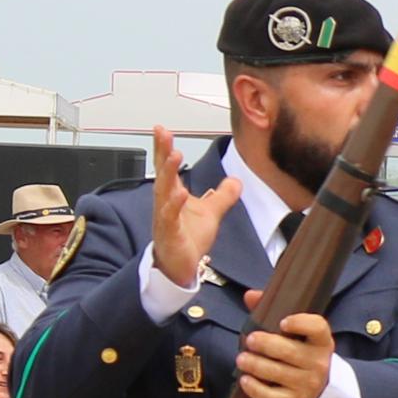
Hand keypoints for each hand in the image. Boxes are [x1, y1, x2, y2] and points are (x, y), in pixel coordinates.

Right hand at [150, 125, 241, 291]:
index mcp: (172, 195)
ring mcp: (165, 218)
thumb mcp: (211, 213)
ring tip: (174, 155)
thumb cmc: (188, 239)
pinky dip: (174, 205)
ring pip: (164, 192)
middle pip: (163, 174)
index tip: (161, 130)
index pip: (167, 168)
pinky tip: (180, 192)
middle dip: (163, 153)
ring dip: (168, 173)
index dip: (164, 149)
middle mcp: (165, 203)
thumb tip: (236, 180)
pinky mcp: (170, 234)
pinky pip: (169, 218)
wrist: (180, 267)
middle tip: (163, 134)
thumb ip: (223, 196)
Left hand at [235, 312, 334, 397]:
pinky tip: (245, 380)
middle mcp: (318, 363)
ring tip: (241, 359)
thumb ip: (273, 312)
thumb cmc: (302, 355)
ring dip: (255, 365)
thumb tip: (250, 295)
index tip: (283, 322)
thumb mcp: (298, 335)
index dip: (300, 323)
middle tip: (250, 340)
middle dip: (265, 344)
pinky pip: (271, 396)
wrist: (320, 391)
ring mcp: (308, 384)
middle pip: (289, 351)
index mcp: (321, 341)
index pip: (317, 328)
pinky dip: (255, 388)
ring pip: (277, 373)